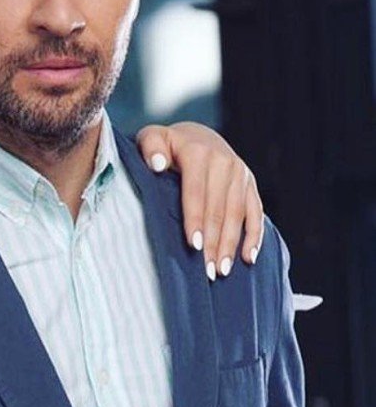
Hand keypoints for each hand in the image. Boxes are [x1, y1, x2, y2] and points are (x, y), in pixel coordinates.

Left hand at [136, 122, 263, 280]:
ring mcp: (240, 173)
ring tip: (222, 270)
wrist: (196, 136)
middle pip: (219, 208)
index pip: (196, 192)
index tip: (193, 245)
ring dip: (231, 244)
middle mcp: (224, 161)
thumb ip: (150, 148)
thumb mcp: (151, 138)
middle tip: (206, 270)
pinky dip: (254, 236)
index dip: (195, 219)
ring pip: (237, 214)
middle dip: (213, 241)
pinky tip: (249, 258)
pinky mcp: (250, 183)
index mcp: (199, 152)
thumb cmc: (165, 145)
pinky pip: (255, 212)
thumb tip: (157, 164)